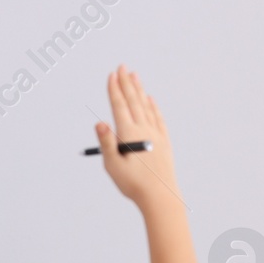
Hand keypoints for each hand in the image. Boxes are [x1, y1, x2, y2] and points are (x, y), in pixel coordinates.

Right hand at [96, 66, 180, 211]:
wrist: (159, 195)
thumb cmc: (132, 183)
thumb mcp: (113, 165)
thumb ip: (107, 142)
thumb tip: (100, 123)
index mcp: (129, 134)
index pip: (120, 106)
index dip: (114, 89)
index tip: (111, 74)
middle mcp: (144, 129)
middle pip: (134, 102)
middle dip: (126, 83)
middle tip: (123, 67)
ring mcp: (155, 134)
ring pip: (146, 106)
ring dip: (139, 90)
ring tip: (134, 76)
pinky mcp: (163, 142)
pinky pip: (157, 118)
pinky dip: (153, 107)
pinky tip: (150, 100)